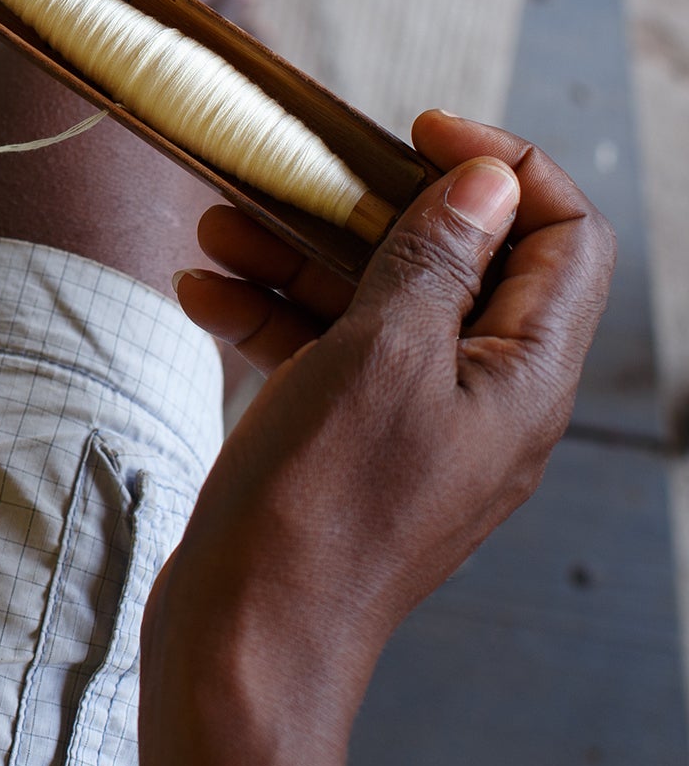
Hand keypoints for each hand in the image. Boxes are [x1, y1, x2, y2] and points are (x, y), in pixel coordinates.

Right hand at [143, 111, 614, 765]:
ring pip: (373, 303)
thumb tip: (487, 184)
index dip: (504, 168)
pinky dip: (269, 314)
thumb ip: (433, 258)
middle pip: (454, 262)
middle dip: (367, 206)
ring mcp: (411, 423)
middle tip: (293, 174)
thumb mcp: (379, 352)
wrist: (245, 636)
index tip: (415, 129)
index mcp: (524, 377)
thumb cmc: (320, 503)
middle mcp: (482, 398)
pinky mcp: (347, 444)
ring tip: (216, 228)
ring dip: (298, 253)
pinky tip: (201, 292)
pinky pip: (323, 354)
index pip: (565, 238)